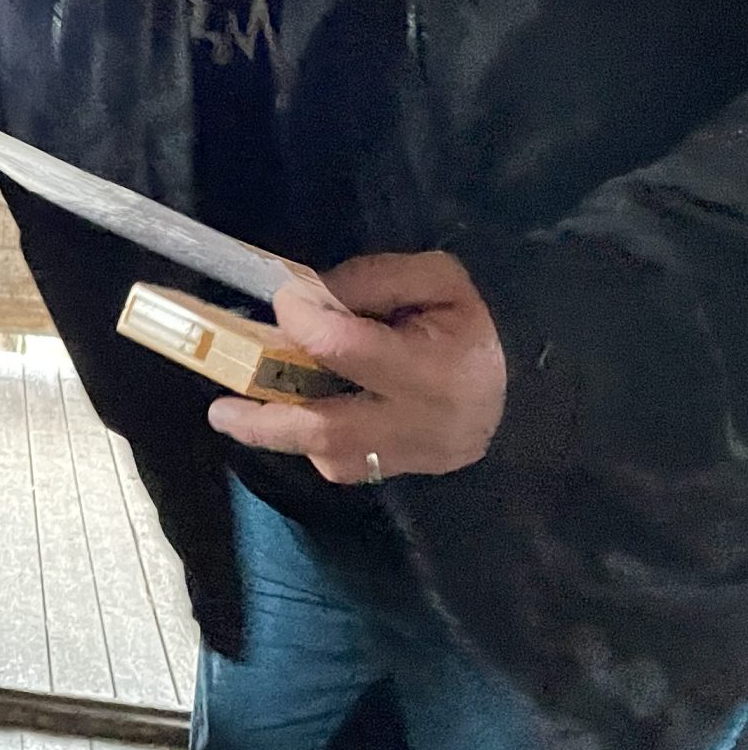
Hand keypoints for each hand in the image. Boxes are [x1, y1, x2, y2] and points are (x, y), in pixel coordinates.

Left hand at [205, 251, 505, 482]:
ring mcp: (416, 455)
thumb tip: (304, 297)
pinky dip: (316, 442)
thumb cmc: (476, 321)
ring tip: (240, 413)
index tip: (280, 300)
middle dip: (264, 419)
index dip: (302, 322)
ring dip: (282, 433)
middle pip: (327, 428)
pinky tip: (301, 417)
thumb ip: (368, 281)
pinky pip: (348, 466)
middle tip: (218, 410)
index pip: (347, 349)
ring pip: (332, 456)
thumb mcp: (433, 279)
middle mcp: (423, 423)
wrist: (531, 382)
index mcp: (435, 369)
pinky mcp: (409, 471)